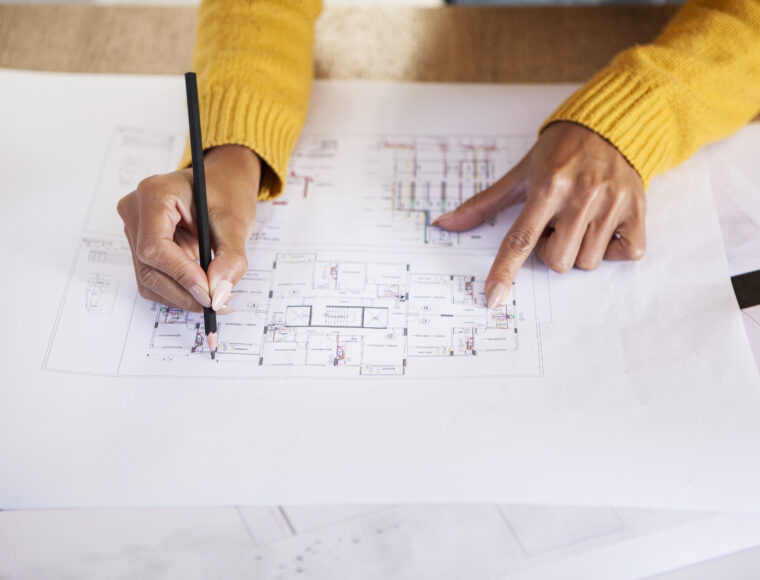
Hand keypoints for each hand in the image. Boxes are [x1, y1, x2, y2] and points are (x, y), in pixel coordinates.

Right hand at [117, 145, 260, 312]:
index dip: (181, 274)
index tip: (209, 293)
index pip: (154, 246)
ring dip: (183, 297)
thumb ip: (230, 258)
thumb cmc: (226, 193)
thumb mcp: (236, 221)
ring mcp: (135, 230)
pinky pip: (154, 280)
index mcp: (155, 193)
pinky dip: (180, 292)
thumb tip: (218, 293)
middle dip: (185, 293)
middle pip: (149, 269)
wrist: (220, 184)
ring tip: (218, 297)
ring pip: (149, 280)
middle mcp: (135, 211)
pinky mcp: (140, 246)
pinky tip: (204, 290)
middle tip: (219, 303)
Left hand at [434, 122, 645, 307]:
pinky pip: (626, 254)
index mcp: (547, 188)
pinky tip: (605, 225)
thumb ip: (482, 204)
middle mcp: (581, 196)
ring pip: (588, 261)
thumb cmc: (560, 153)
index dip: (505, 270)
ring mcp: (612, 204)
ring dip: (580, 249)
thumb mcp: (520, 174)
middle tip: (556, 225)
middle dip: (551, 251)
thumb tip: (443, 225)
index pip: (520, 238)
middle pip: (557, 261)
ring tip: (579, 220)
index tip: (493, 296)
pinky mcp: (638, 209)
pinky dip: (613, 249)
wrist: (611, 124)